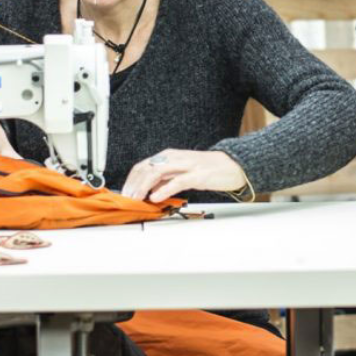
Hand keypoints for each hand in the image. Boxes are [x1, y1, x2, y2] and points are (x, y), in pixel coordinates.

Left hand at [120, 149, 246, 203]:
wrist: (231, 165)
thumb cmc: (205, 169)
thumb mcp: (180, 172)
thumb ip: (164, 179)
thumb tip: (147, 191)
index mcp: (168, 156)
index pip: (142, 166)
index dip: (130, 180)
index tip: (124, 193)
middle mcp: (174, 158)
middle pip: (146, 168)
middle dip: (133, 185)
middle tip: (127, 198)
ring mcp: (185, 165)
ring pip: (157, 173)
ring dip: (143, 187)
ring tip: (137, 198)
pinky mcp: (196, 175)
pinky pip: (176, 182)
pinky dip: (163, 190)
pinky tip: (156, 197)